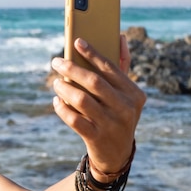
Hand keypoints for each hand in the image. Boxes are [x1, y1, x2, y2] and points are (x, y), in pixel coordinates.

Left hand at [51, 35, 145, 177]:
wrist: (117, 154)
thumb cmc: (118, 114)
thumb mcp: (126, 95)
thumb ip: (122, 67)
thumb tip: (119, 36)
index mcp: (134, 94)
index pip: (111, 68)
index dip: (92, 53)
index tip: (77, 41)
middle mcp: (126, 108)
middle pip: (94, 82)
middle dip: (72, 69)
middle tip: (56, 62)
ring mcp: (112, 125)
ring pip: (82, 100)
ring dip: (65, 88)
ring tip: (56, 82)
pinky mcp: (97, 138)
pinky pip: (75, 120)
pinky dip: (63, 109)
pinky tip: (57, 101)